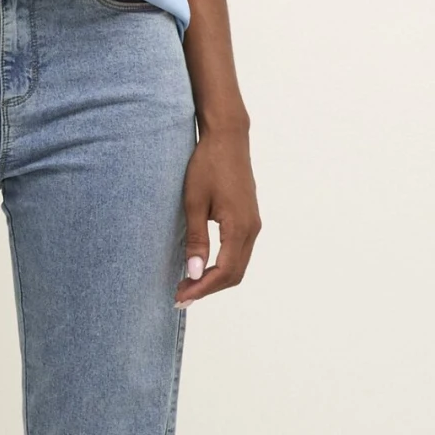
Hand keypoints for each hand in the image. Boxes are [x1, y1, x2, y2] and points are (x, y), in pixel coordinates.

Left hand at [176, 129, 260, 304]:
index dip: (202, 288)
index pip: (224, 271)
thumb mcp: (194, 202)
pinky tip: (202, 265)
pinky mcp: (249, 218)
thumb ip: (196, 239)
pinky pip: (239, 252)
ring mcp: (253, 223)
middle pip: (234, 274)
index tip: (181, 296)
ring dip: (215, 278)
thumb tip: (193, 272)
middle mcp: (251, 228)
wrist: (227, 138)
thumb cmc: (207, 165)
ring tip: (188, 283)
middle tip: (181, 295)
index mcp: (239, 227)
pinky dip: (222, 265)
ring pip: (238, 265)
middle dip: (208, 288)